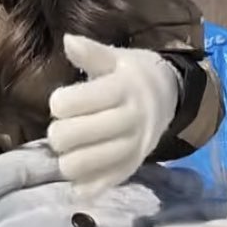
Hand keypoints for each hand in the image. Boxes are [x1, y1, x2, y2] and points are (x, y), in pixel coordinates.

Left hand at [46, 34, 179, 195]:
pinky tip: (80, 174)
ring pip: (78, 165)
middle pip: (68, 136)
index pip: (68, 104)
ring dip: (66, 158)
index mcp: (121, 90)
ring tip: (71, 148)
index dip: (58, 103)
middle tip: (64, 127)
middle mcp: (129, 121)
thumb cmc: (133, 75)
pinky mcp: (131, 169)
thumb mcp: (116, 58)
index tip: (63, 101)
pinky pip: (99, 186)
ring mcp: (132, 149)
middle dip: (57, 132)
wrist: (169, 98)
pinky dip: (83, 184)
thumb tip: (68, 41)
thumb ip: (91, 53)